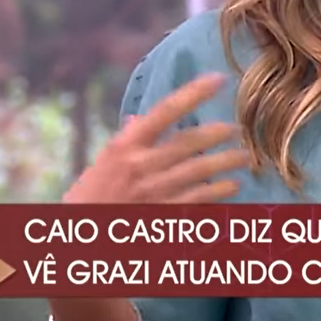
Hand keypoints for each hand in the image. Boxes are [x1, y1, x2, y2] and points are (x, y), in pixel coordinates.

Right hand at [64, 74, 249, 203]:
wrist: (77, 240)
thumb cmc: (90, 198)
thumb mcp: (103, 164)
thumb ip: (126, 141)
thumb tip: (139, 119)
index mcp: (125, 146)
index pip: (165, 110)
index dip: (194, 92)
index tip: (218, 79)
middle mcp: (140, 165)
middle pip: (190, 141)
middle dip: (219, 133)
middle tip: (238, 130)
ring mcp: (153, 192)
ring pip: (200, 170)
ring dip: (226, 162)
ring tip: (243, 158)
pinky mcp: (163, 216)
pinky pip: (198, 200)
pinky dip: (218, 192)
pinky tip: (232, 187)